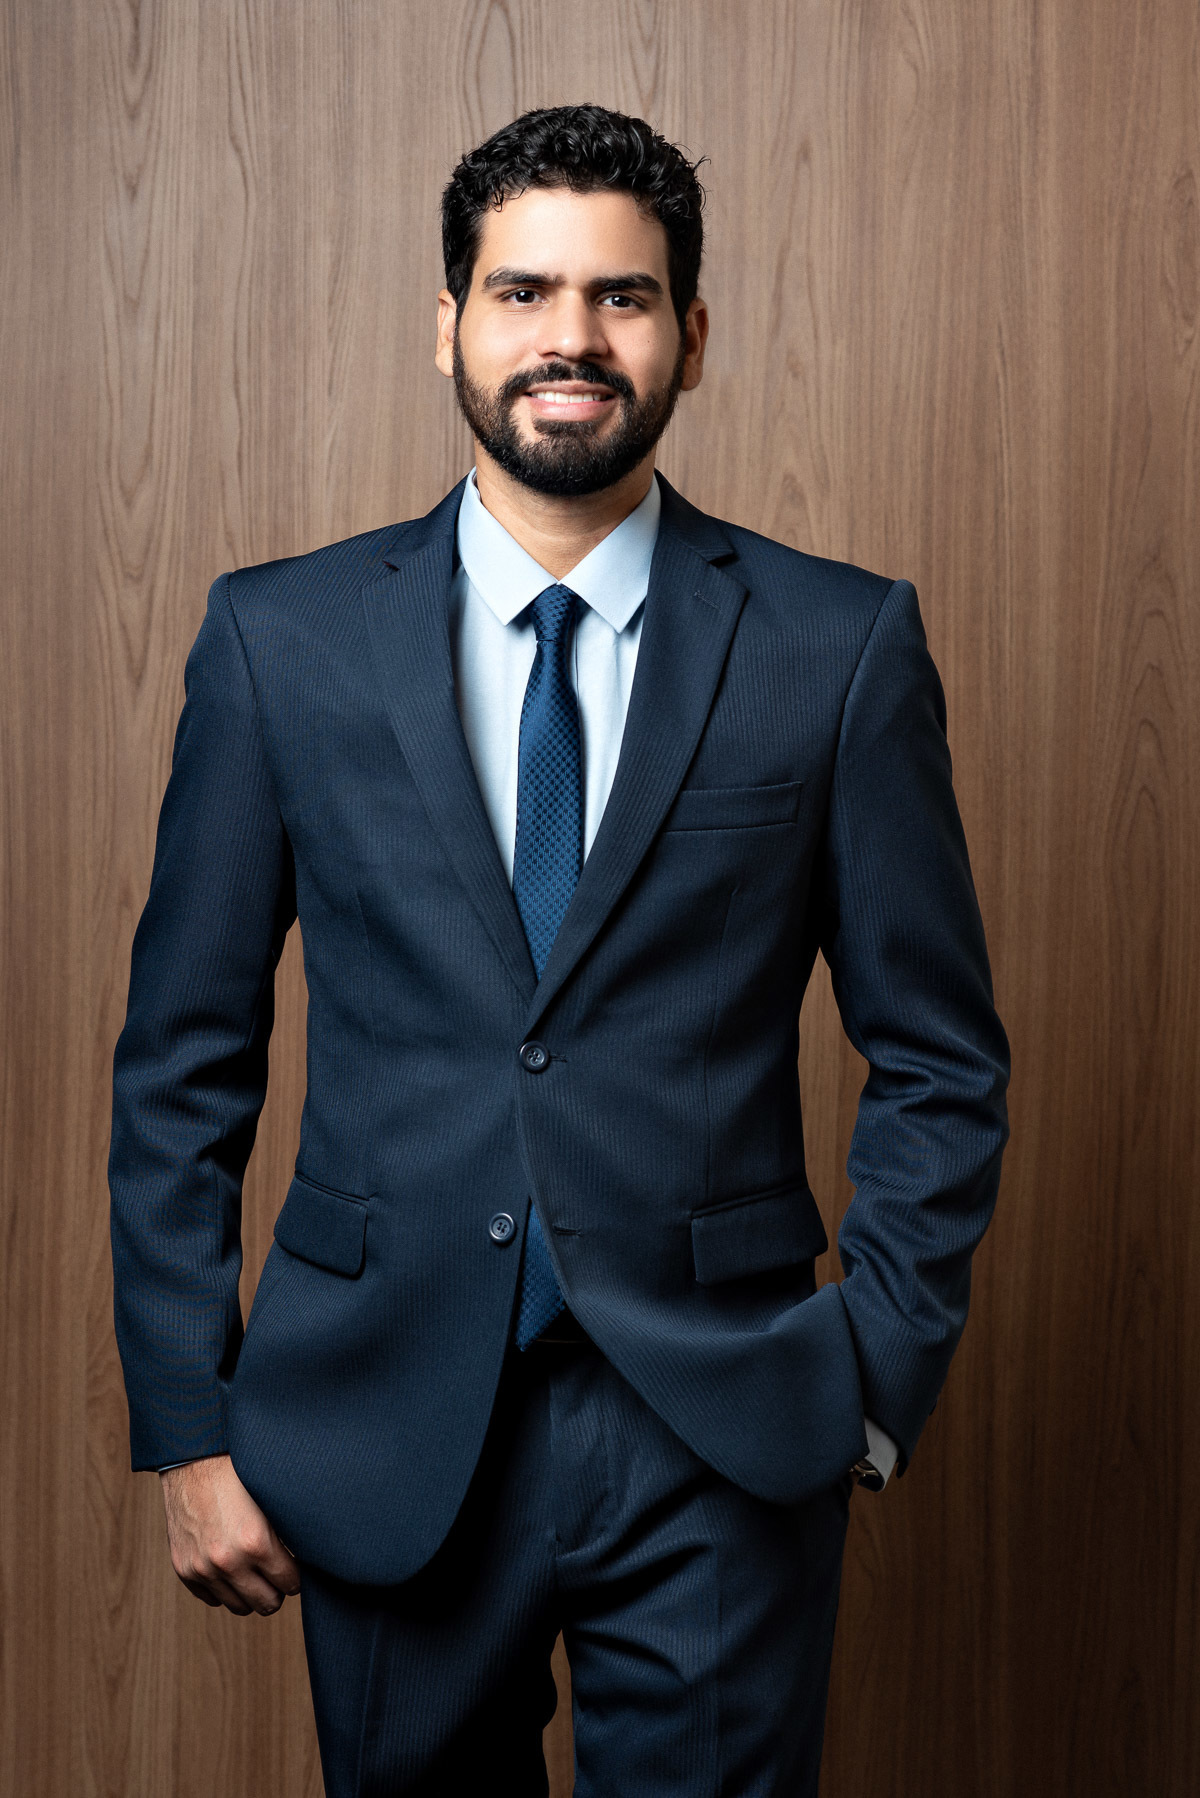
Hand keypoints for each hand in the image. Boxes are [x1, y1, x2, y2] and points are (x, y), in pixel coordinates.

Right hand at [160, 1454, 300, 1614]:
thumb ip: (288, 1532)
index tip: (297, 1565)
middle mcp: (227, 1561)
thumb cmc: (237, 1471)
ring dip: (251, 1592)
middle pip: (267, 1604)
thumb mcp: (271, 1498)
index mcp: (255, 1541)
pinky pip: (212, 1598)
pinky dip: (224, 1588)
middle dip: (277, 1589)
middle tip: (279, 1572)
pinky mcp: (184, 1569)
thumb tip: (312, 1556)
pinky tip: (231, 1566)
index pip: (290, 1583)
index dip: (297, 1574)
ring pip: (239, 1607)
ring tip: (256, 1570)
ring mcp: (202, 1569)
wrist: (192, 1458)